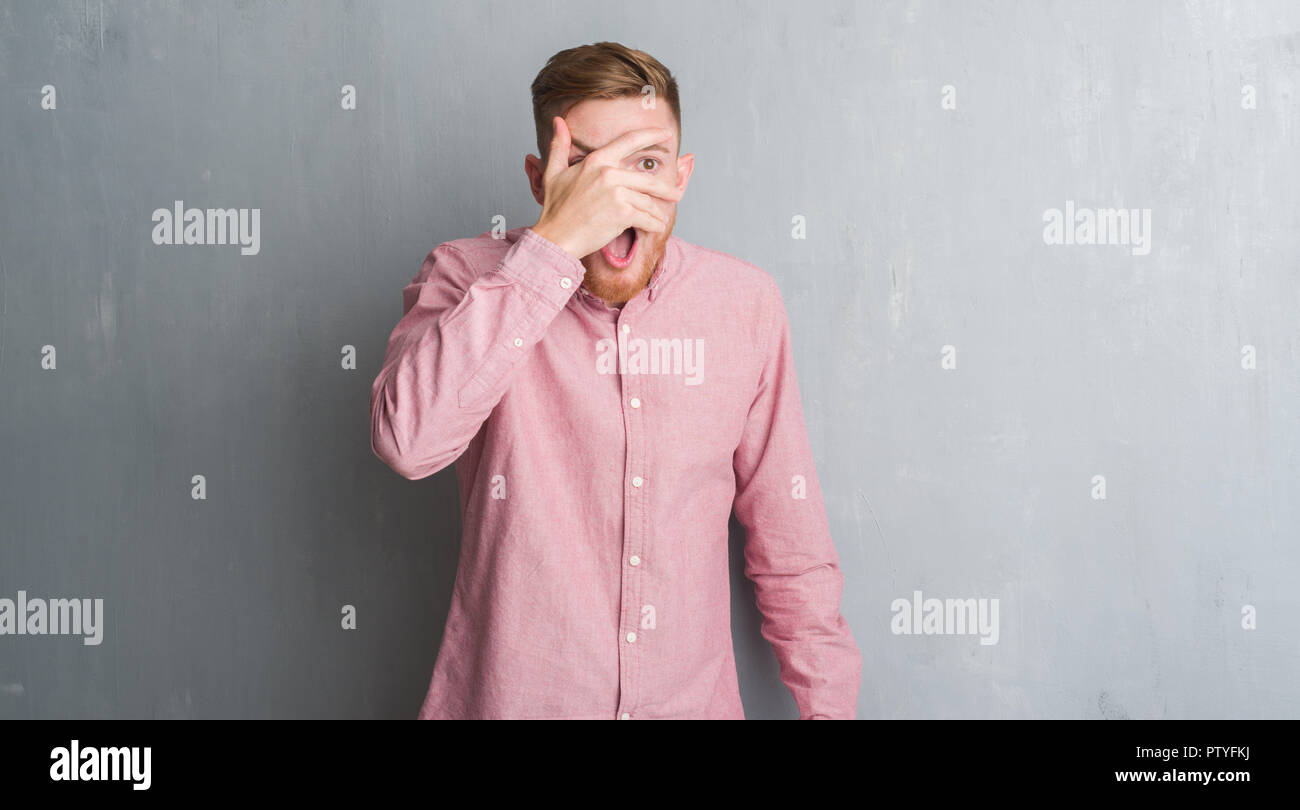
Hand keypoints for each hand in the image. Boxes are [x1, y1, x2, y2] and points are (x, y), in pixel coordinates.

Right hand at [531, 116, 682, 259]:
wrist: (556, 237)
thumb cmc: (555, 209)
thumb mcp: (553, 172)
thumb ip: (560, 146)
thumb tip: (559, 121)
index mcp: (596, 161)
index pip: (629, 141)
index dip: (651, 135)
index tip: (666, 134)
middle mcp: (609, 173)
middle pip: (648, 180)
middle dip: (666, 189)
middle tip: (677, 193)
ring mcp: (617, 193)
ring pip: (648, 201)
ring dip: (656, 213)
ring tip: (659, 219)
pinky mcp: (622, 213)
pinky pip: (647, 217)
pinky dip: (653, 224)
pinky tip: (655, 227)